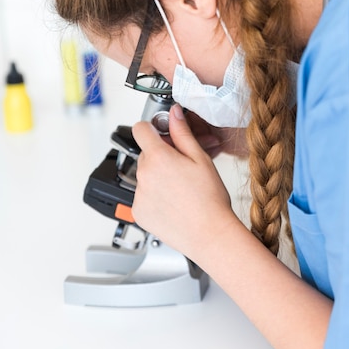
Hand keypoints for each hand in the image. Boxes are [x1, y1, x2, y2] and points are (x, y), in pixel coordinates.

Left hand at [132, 104, 237, 259]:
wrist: (210, 234)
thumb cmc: (209, 199)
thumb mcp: (200, 158)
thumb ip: (182, 133)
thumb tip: (174, 113)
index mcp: (158, 158)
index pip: (140, 130)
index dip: (151, 129)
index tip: (160, 134)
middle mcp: (143, 175)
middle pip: (146, 154)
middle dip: (161, 156)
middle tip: (182, 167)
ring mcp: (138, 195)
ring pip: (145, 176)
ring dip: (157, 177)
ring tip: (180, 189)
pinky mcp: (138, 212)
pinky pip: (143, 196)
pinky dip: (154, 197)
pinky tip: (173, 202)